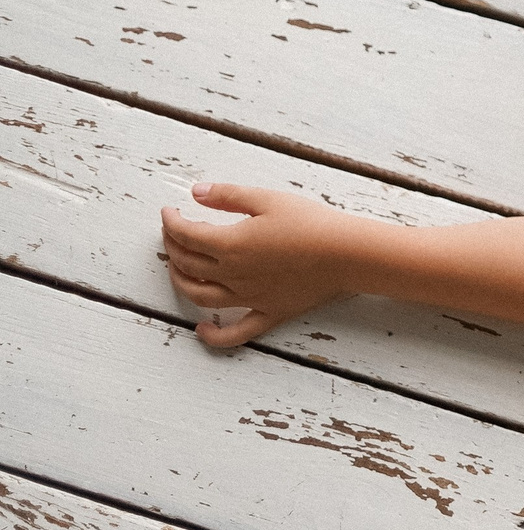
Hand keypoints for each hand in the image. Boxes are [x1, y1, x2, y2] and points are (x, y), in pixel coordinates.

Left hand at [160, 183, 370, 346]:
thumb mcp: (269, 200)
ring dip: (181, 281)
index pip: (185, 234)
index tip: (169, 212)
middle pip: (187, 263)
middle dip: (173, 245)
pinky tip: (201, 330)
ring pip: (199, 295)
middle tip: (173, 232)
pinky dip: (214, 336)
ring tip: (178, 269)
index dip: (171, 222)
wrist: (348, 253)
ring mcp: (248, 297)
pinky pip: (235, 332)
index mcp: (230, 244)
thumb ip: (228, 195)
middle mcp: (232, 274)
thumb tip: (196, 192)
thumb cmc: (313, 223)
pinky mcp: (268, 312)